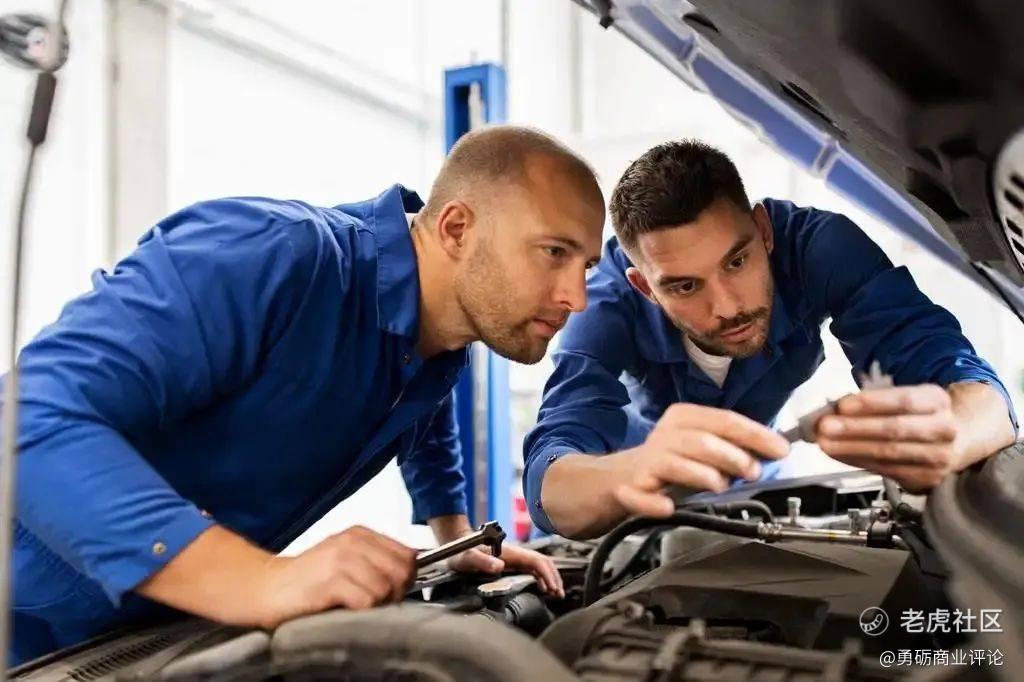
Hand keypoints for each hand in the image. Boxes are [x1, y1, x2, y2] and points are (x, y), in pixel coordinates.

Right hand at [258, 525, 416, 627]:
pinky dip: (362, 611)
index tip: (393, 591)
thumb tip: (411, 573)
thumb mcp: (346, 559)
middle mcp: (353, 542)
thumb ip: (376, 561)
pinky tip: (346, 609)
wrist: (267, 587)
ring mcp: (341, 560)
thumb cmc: (309, 579)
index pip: (407, 554)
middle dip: (395, 593)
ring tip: (357, 606)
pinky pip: (366, 600)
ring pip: (386, 587)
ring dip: (377, 605)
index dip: (406, 577)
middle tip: (377, 603)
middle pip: (401, 570)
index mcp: (360, 534)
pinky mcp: (331, 581)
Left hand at [446, 543, 564, 597]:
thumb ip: (482, 561)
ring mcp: (514, 557)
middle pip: (542, 562)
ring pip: (539, 565)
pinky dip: (541, 577)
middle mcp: (515, 554)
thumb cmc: (461, 551)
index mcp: (510, 552)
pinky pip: (532, 568)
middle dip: (553, 577)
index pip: (536, 561)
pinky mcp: (511, 562)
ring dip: (550, 577)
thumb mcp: (468, 558)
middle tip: (559, 594)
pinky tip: (543, 587)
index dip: (546, 574)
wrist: (455, 543)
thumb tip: (499, 566)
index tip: (552, 588)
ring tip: (556, 593)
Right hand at [612, 404, 789, 517]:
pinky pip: (642, 496)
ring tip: (720, 485)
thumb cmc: (674, 461)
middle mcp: (666, 435)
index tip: (781, 450)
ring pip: (676, 463)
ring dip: (702, 475)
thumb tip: (774, 451)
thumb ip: (734, 446)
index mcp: (685, 417)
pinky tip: (668, 507)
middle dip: (732, 456)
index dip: (755, 435)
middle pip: (701, 441)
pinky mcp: (632, 488)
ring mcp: (649, 462)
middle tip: (753, 472)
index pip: (724, 420)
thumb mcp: (704, 445)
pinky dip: (654, 502)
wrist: (622, 478)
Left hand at [816, 384, 958, 491]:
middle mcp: (943, 429)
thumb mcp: (902, 398)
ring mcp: (939, 457)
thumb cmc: (916, 415)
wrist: (954, 441)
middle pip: (895, 429)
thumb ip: (873, 402)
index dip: (872, 403)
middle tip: (824, 427)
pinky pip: (885, 469)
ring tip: (824, 443)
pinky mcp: (926, 479)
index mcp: (937, 400)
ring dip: (851, 448)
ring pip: (888, 453)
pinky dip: (857, 461)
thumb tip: (833, 410)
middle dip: (855, 428)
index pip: (903, 400)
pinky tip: (838, 454)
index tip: (842, 405)